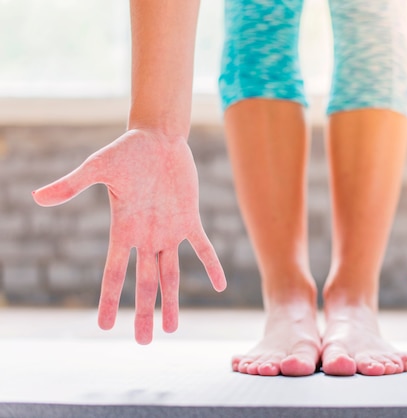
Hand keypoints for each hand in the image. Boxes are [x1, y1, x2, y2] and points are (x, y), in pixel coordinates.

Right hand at [33, 129, 225, 343]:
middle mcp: (146, 237)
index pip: (113, 273)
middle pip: (144, 282)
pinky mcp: (190, 219)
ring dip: (172, 300)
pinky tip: (220, 285)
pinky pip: (203, 247)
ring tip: (171, 328)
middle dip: (144, 312)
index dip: (108, 299)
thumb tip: (37, 198)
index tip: (103, 326)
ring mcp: (169, 230)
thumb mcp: (96, 168)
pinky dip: (211, 265)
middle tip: (142, 342)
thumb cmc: (125, 151)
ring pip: (171, 273)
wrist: (158, 138)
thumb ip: (72, 185)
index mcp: (123, 230)